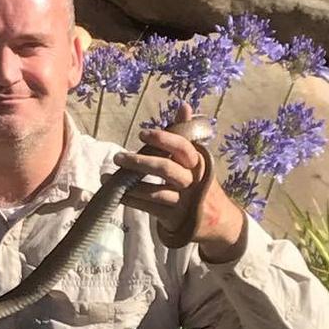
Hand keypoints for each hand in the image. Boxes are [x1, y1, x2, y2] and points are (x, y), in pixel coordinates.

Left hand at [113, 103, 244, 260]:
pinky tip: (117, 194)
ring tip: (109, 177)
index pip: (182, 147)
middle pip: (166, 169)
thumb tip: (183, 105)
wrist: (219, 222)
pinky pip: (149, 208)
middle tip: (118, 157)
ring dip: (129, 184)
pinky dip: (131, 200)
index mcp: (198, 162)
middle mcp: (192, 181)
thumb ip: (186, 135)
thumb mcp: (197, 160)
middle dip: (140, 162)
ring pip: (155, 192)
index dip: (163, 139)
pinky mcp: (174, 218)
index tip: (142, 134)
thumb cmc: (201, 184)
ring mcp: (184, 202)